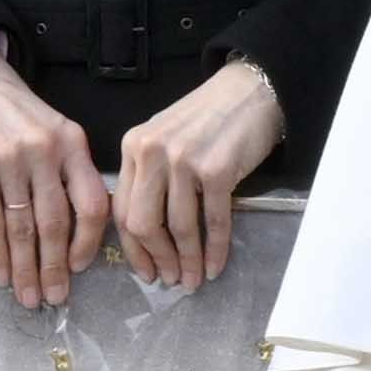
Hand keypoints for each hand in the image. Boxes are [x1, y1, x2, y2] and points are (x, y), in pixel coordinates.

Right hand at [0, 33, 109, 309]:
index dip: (88, 241)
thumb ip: (72, 172)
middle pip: (55, 223)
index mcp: (73, 145)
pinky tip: (1, 273)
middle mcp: (44, 153)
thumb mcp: (57, 131)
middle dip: (56, 267)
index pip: (91, 203)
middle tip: (56, 297)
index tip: (82, 267)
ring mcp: (9, 161)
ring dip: (25, 268)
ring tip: (28, 296)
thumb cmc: (18, 113)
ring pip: (22, 228)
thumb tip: (82, 230)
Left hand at [109, 59, 285, 289]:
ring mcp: (184, 161)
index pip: (120, 209)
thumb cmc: (209, 118)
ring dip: (187, 261)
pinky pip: (212, 221)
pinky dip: (214, 249)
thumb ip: (150, 176)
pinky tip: (215, 266)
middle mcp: (151, 153)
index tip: (146, 271)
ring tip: (193, 280)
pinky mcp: (217, 169)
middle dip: (157, 259)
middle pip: (142, 223)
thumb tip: (149, 234)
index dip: (133, 248)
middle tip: (170, 280)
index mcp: (133, 147)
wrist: (249, 90)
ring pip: (177, 227)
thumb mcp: (165, 140)